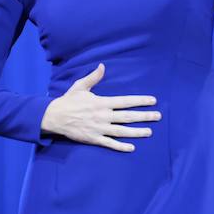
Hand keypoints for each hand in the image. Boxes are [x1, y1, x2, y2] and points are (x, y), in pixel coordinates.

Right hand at [40, 63, 161, 151]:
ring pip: (122, 132)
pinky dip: (121, 146)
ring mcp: (99, 129)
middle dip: (144, 116)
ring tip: (149, 132)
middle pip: (127, 117)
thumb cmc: (69, 100)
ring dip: (137, 132)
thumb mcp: (81, 86)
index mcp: (102, 102)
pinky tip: (132, 147)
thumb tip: (102, 66)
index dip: (140, 101)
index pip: (125, 101)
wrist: (54, 117)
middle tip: (158, 116)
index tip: (153, 101)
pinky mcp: (94, 139)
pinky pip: (110, 144)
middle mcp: (103, 116)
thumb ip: (94, 77)